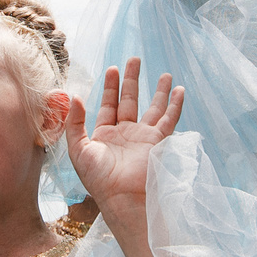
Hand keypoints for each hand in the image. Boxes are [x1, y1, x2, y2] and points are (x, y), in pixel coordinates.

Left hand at [63, 59, 184, 218]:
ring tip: (166, 74)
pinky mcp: (157, 142)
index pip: (108, 104)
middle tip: (134, 59)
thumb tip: (75, 96)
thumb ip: (75, 122)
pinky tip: (180, 91)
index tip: (113, 68)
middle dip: (132, 80)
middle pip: (130, 100)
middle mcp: (124, 133)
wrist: (122, 197)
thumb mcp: (78, 149)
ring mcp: (142, 137)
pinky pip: (168, 119)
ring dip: (159, 91)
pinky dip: (175, 105)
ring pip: (153, 108)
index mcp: (104, 135)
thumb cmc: (98, 178)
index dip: (110, 86)